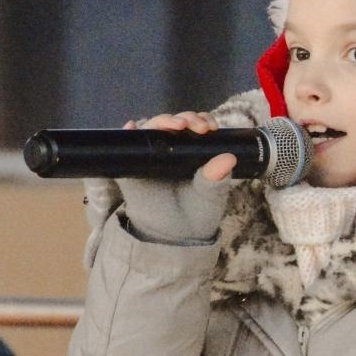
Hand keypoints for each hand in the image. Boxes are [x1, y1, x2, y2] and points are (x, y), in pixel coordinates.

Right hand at [113, 110, 234, 244]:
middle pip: (174, 122)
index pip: (195, 125)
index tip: (209, 127)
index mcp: (192, 149)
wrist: (175, 237)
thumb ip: (217, 179)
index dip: (201, 120)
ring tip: (173, 125)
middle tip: (192, 126)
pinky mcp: (132, 167)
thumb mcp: (210, 196)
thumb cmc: (196, 212)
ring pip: (151, 129)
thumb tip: (228, 158)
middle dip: (184, 118)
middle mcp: (171, 147)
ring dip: (161, 121)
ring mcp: (150, 155)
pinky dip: (128, 134)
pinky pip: (127, 147)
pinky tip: (131, 127)